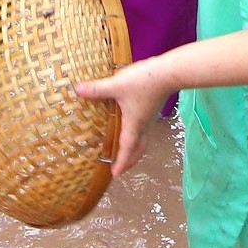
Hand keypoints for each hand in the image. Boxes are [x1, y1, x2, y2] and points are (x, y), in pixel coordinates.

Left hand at [72, 59, 167, 173]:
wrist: (169, 72)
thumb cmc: (144, 82)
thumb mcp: (117, 85)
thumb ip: (97, 89)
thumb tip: (77, 90)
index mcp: (134, 125)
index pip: (127, 149)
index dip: (121, 163)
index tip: (115, 175)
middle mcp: (143, 125)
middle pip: (138, 149)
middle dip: (130, 161)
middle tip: (121, 169)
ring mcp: (150, 118)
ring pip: (143, 140)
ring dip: (135, 150)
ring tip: (127, 152)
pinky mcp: (153, 109)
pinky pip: (145, 130)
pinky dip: (139, 137)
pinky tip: (133, 127)